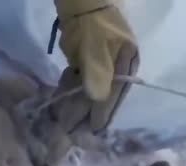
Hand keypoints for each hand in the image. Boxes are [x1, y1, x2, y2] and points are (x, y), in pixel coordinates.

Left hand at [28, 2, 138, 165]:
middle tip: (68, 133)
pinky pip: (77, 84)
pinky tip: (59, 99)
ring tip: (60, 121)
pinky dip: (68, 91)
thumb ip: (97, 72)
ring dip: (73, 106)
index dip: (98, 115)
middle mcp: (116, 72)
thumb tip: (97, 100)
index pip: (111, 98)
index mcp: (126, 67)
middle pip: (99, 99)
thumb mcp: (96, 46)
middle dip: (84, 115)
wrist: (81, 0)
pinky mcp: (86, 65)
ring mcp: (101, 68)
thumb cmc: (92, 22)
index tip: (87, 133)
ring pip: (87, 94)